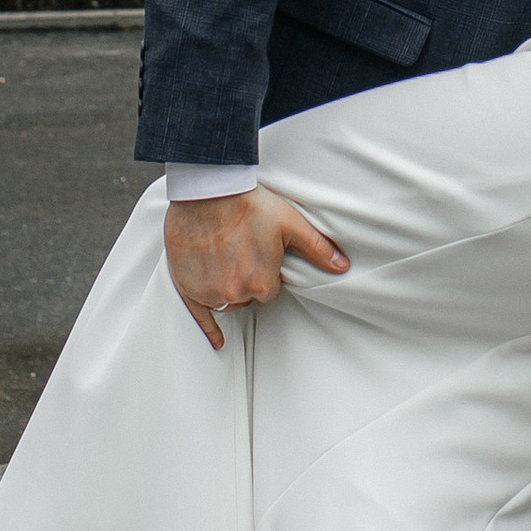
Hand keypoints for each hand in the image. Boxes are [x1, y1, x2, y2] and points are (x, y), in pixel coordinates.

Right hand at [165, 186, 348, 348]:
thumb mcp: (291, 223)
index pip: (269, 291)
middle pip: (246, 297)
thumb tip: (342, 266)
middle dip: (246, 280)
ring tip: (225, 261)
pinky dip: (208, 327)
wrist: (209, 189)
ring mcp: (209, 291)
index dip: (265, 273)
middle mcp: (235, 292)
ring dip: (228, 289)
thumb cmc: (249, 204)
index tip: (259, 255)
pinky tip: (218, 340)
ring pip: (226, 301)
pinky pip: (200, 316)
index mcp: (261, 282)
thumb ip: (318, 248)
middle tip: (241, 252)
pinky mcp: (188, 287)